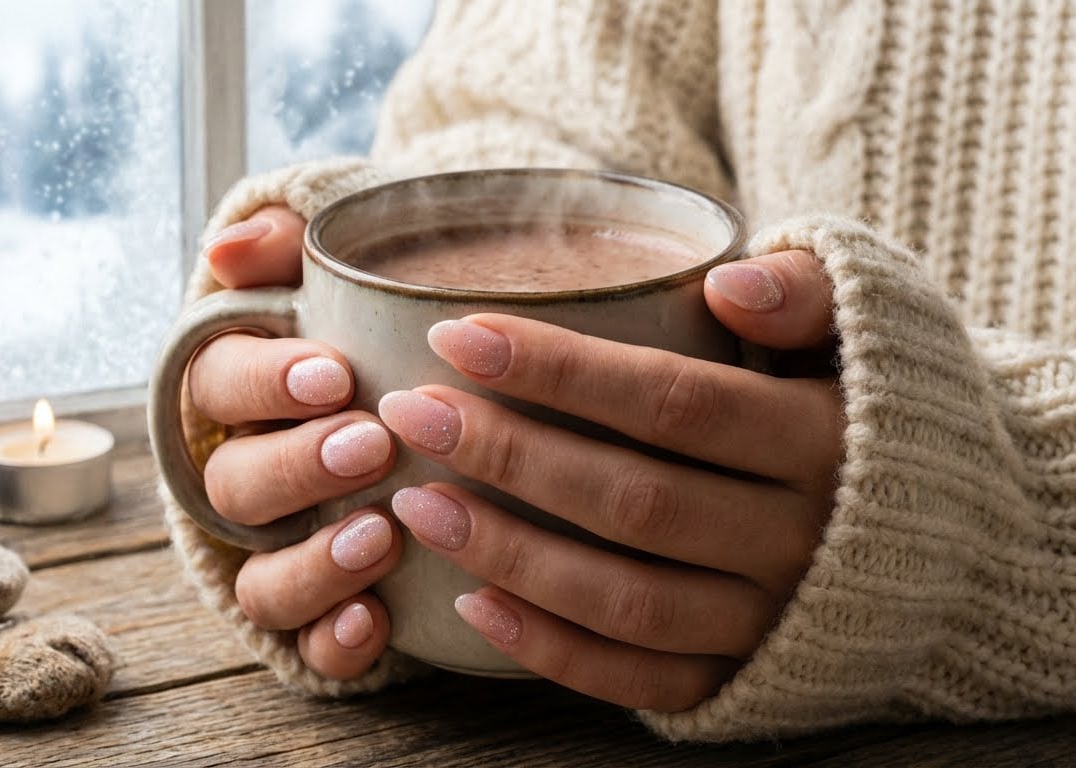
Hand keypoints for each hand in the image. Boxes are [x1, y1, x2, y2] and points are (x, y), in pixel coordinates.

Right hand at [190, 206, 401, 679]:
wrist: (452, 399)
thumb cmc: (388, 326)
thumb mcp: (350, 273)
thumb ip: (290, 246)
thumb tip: (230, 250)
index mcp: (246, 389)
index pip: (220, 381)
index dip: (265, 383)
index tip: (334, 374)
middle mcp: (251, 474)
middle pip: (236, 483)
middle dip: (299, 466)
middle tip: (372, 444)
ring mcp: (282, 550)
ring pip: (260, 577)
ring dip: (312, 564)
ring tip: (378, 537)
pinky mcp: (323, 609)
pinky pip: (303, 643)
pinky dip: (331, 639)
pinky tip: (374, 620)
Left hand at [380, 251, 841, 711]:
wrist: (960, 538)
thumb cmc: (879, 409)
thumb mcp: (872, 327)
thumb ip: (808, 291)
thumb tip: (725, 284)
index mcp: (823, 439)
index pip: (672, 402)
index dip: (558, 370)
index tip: (456, 334)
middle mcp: (801, 539)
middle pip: (633, 501)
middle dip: (508, 454)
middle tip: (411, 414)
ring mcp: (771, 620)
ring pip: (624, 599)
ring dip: (509, 553)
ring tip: (416, 504)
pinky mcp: (748, 679)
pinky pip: (643, 681)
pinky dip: (553, 650)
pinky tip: (472, 603)